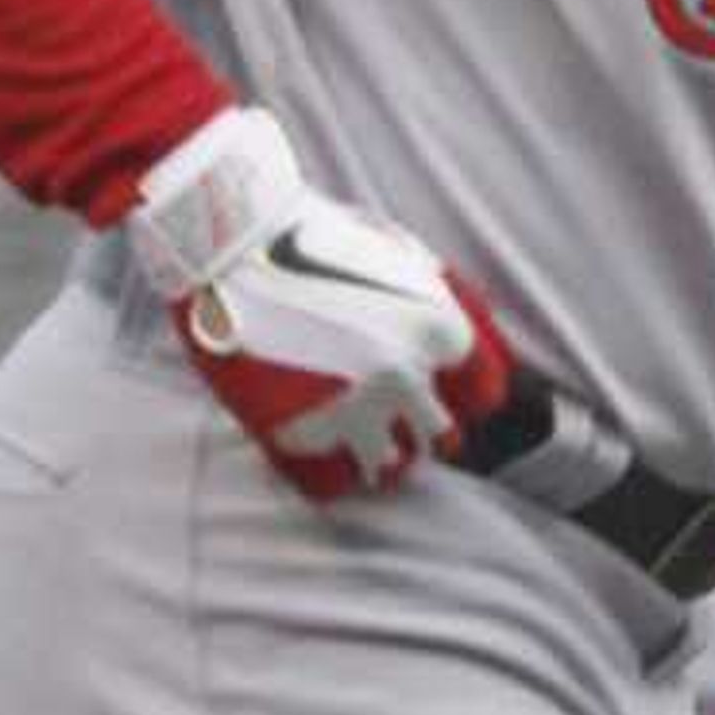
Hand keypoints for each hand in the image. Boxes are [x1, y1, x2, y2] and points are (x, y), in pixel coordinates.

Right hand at [127, 109, 511, 504]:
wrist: (229, 233)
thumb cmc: (314, 231)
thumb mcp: (400, 253)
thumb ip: (441, 303)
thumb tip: (463, 348)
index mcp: (441, 328)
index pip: (485, 394)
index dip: (461, 393)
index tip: (441, 390)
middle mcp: (408, 375)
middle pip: (442, 438)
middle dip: (420, 428)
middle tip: (391, 413)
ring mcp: (353, 408)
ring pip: (389, 469)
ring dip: (376, 456)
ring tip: (350, 431)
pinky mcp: (297, 431)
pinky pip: (331, 483)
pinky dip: (328, 471)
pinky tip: (315, 445)